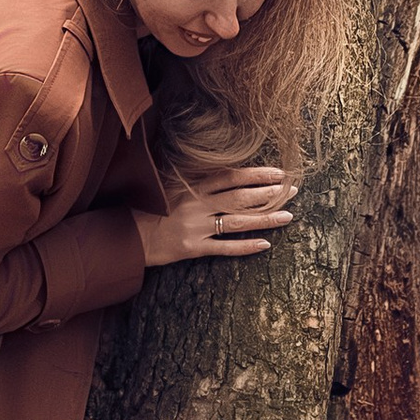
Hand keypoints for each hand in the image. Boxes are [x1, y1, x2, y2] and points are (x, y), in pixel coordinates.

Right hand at [136, 166, 295, 269]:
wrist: (127, 235)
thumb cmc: (148, 207)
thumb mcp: (169, 185)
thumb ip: (193, 177)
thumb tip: (220, 171)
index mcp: (192, 186)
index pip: (232, 177)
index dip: (258, 174)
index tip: (279, 172)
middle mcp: (197, 204)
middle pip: (241, 197)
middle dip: (269, 193)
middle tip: (292, 191)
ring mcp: (196, 227)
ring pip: (238, 221)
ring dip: (266, 219)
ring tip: (288, 216)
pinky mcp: (193, 248)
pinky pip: (225, 247)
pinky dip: (245, 246)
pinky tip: (265, 244)